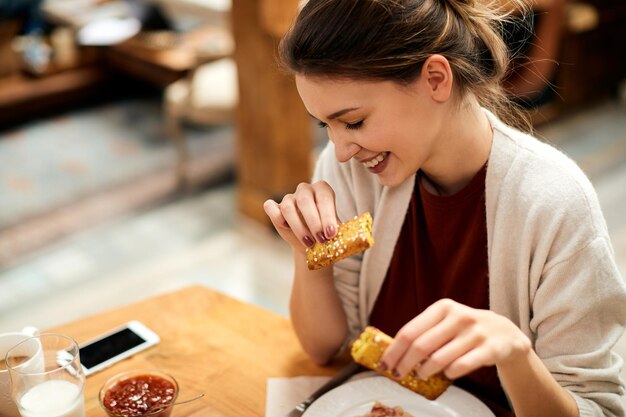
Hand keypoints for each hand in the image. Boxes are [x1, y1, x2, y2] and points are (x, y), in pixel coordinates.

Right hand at [263, 181, 338, 251]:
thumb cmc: (327, 235)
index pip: (324, 198)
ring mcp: (289, 197)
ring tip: (308, 243)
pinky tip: (287, 229)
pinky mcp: (275, 206)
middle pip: (305, 201)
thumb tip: (351, 237)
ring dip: (298, 227)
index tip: (331, 234)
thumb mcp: (336, 232)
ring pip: (288, 207)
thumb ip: (340, 231)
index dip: (327, 216)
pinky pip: (271, 207)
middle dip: (313, 222)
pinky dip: (277, 218)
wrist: (313, 245)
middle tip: (321, 240)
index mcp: (323, 190)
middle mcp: (305, 190)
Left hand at [380, 299, 530, 379]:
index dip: (394, 350)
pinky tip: (447, 374)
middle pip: (421, 346)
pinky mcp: (490, 349)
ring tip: (421, 375)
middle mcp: (459, 317)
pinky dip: (449, 373)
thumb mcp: (446, 322)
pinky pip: (460, 367)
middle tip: (398, 374)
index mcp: (443, 307)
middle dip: (405, 364)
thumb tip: (394, 353)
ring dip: (425, 371)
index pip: (410, 331)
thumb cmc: (465, 329)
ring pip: (439, 359)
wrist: (504, 333)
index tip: (385, 364)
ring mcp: (475, 333)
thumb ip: (424, 332)